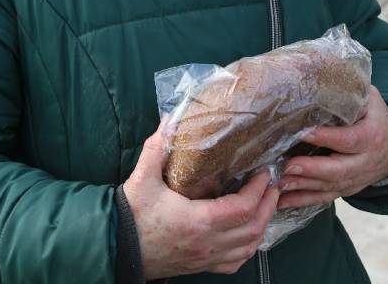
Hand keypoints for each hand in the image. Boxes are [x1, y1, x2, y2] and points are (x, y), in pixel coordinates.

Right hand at [122, 121, 280, 278]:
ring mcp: (206, 258)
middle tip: (272, 185)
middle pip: (254, 228)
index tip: (264, 172)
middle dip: (268, 205)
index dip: (259, 189)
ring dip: (262, 226)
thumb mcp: (142, 178)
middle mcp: (208, 243)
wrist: (115, 247)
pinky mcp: (200, 266)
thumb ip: (158, 147)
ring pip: (249, 248)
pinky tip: (248, 235)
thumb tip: (172, 119)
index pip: (243, 208)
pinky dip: (248, 248)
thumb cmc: (131, 216)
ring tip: (265, 205)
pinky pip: (235, 263)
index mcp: (199, 221)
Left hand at [276, 85, 387, 208]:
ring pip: (330, 187)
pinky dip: (304, 201)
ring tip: (279, 183)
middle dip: (312, 169)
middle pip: (339, 170)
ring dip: (303, 187)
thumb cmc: (375, 116)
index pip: (348, 139)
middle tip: (288, 165)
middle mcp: (366, 161)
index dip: (326, 138)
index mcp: (372, 136)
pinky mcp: (347, 189)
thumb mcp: (370, 98)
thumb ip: (350, 90)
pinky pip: (325, 198)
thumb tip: (318, 71)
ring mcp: (357, 179)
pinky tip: (282, 201)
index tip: (303, 133)